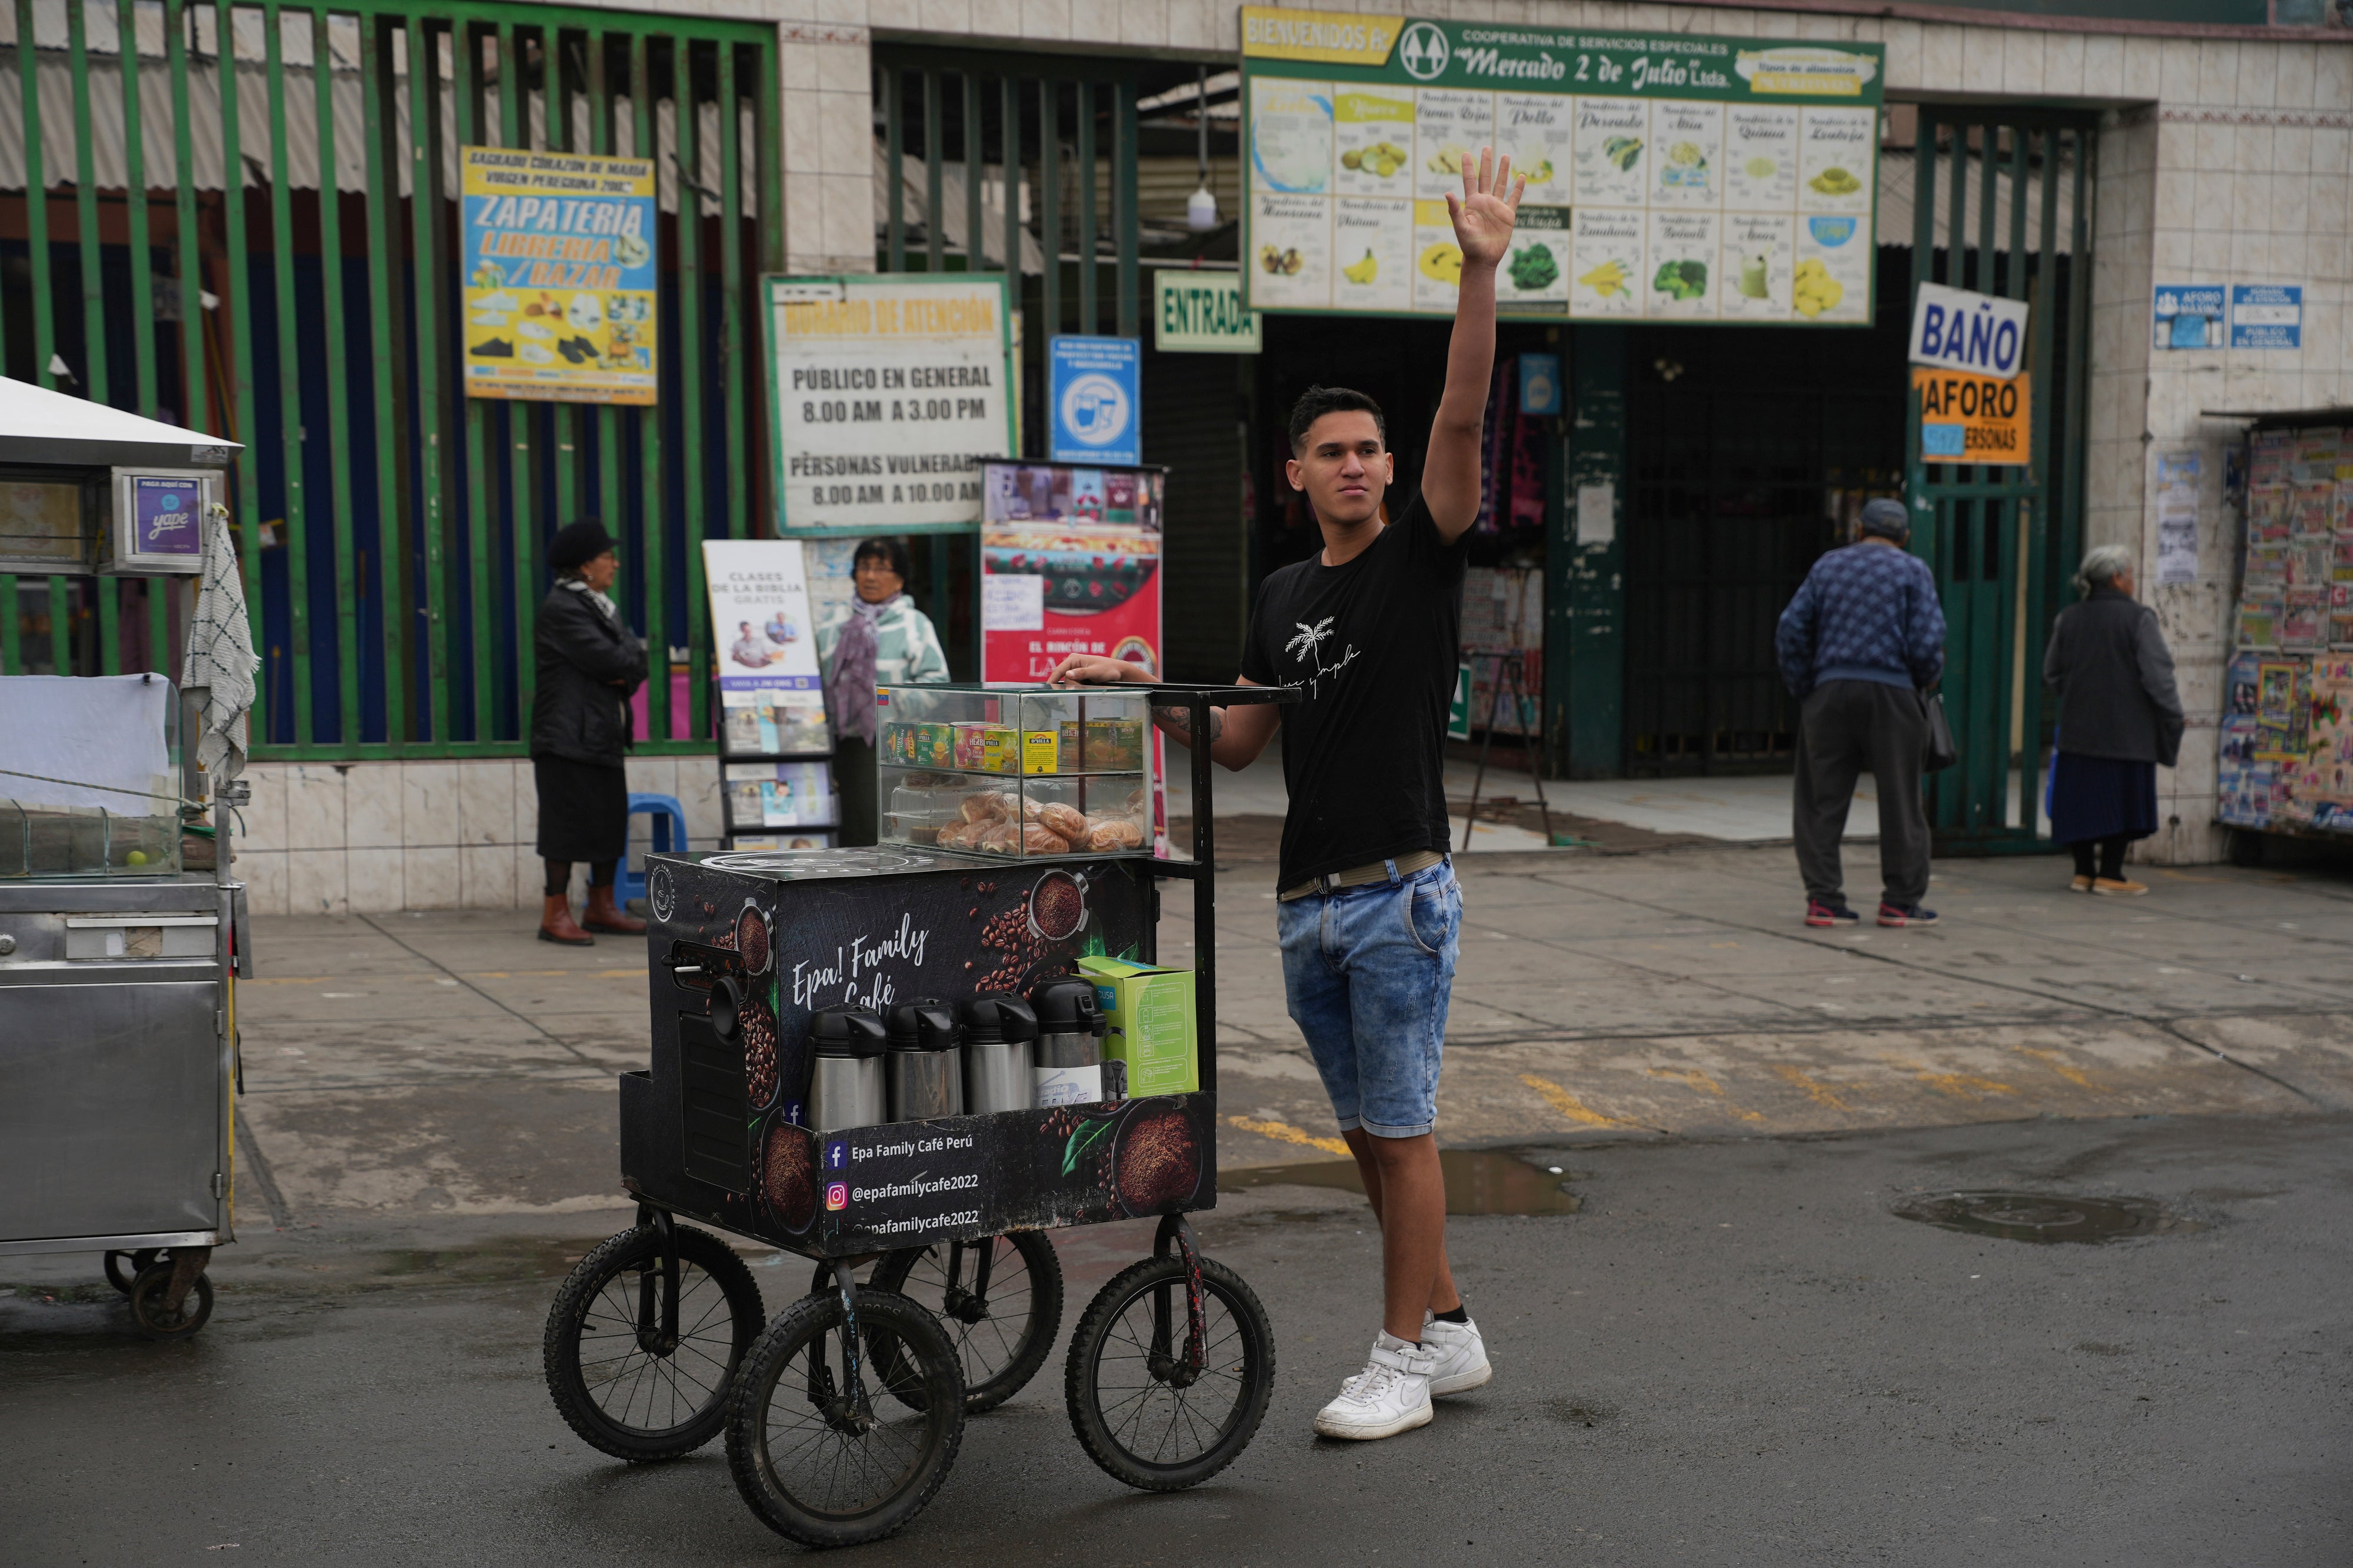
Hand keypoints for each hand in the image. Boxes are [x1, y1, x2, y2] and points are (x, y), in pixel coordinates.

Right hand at [1047, 654, 1136, 685]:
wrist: (1117, 670)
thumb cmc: (1108, 669)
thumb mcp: (1095, 672)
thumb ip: (1082, 673)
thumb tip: (1067, 674)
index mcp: (1074, 658)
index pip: (1058, 670)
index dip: (1052, 679)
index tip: (1047, 687)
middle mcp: (1072, 663)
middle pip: (1065, 679)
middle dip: (1073, 684)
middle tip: (1087, 684)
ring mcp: (1075, 669)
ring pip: (1070, 682)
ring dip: (1078, 685)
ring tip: (1090, 682)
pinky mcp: (1079, 674)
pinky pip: (1074, 683)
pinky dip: (1079, 686)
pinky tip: (1087, 684)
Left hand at [1446, 147, 1523, 269]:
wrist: (1483, 259)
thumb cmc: (1469, 245)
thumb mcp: (1460, 227)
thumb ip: (1454, 210)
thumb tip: (1447, 193)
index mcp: (1472, 203)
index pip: (1470, 180)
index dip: (1468, 167)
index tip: (1466, 153)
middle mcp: (1484, 202)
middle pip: (1486, 177)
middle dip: (1486, 162)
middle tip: (1486, 147)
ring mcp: (1497, 208)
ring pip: (1501, 184)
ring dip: (1503, 170)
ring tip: (1505, 156)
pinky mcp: (1508, 216)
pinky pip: (1514, 199)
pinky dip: (1518, 188)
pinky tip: (1521, 177)